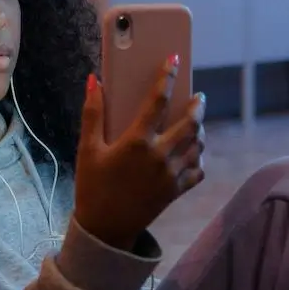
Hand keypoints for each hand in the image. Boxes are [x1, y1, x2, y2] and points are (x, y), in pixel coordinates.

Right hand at [73, 56, 206, 251]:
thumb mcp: (87, 149)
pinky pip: (197, 170)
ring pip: (198, 145)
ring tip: (196, 122)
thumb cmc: (92, 186)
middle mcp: (160, 156)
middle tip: (198, 96)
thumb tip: (94, 81)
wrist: (105, 229)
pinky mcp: (176, 191)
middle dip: (198, 106)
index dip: (167, 77)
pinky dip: (199, 159)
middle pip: (190, 123)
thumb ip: (92, 114)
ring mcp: (171, 175)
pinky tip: (193, 153)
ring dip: (200, 130)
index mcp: (137, 142)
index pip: (158, 101)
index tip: (174, 60)